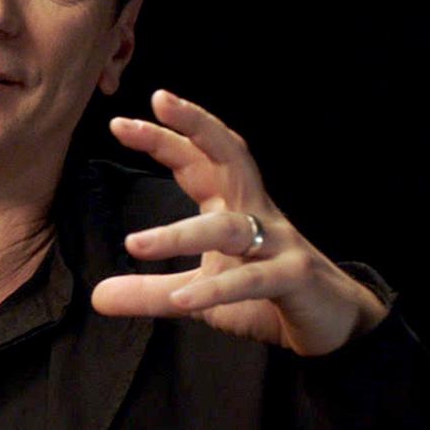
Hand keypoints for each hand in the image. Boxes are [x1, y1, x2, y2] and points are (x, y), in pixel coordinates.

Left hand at [89, 89, 386, 355]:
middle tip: (157, 104)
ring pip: (229, 229)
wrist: (332, 325)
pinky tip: (182, 299)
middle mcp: (256, 214)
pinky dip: (216, 289)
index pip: (199, 160)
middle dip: (197, 126)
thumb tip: (97, 297)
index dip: (165, 137)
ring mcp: (279, 244)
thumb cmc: (265, 297)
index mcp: (234, 206)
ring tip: (134, 245)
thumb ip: (151, 292)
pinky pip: (252, 280)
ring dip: (181, 235)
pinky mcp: (294, 278)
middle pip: (231, 156)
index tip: (120, 121)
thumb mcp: (197, 294)